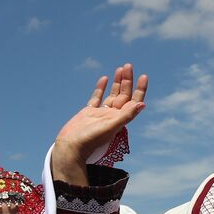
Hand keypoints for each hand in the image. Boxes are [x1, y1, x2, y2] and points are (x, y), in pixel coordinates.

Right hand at [51, 63, 147, 182]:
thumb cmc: (90, 140)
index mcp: (119, 119)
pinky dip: (101, 88)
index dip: (140, 89)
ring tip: (121, 68)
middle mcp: (112, 115)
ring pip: (112, 95)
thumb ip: (126, 115)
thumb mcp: (110, 127)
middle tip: (128, 66)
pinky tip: (104, 78)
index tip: (143, 76)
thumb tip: (142, 104)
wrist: (70, 147)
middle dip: (127, 80)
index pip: (134, 102)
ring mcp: (100, 114)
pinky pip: (97, 98)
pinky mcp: (88, 113)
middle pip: (124, 95)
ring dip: (117, 82)